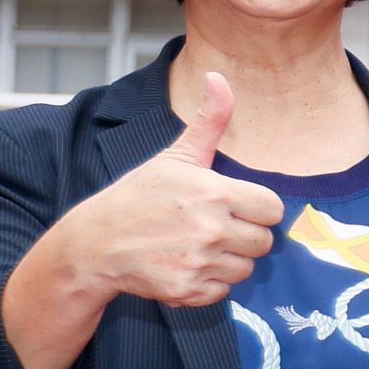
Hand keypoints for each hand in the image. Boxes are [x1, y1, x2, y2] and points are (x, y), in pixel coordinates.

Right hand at [56, 72, 280, 311]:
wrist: (95, 243)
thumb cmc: (138, 195)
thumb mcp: (175, 156)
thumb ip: (209, 120)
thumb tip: (218, 77)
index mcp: (214, 192)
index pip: (273, 209)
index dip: (256, 208)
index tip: (233, 205)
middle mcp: (211, 229)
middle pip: (263, 242)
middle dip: (243, 234)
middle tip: (211, 226)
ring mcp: (199, 262)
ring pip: (245, 268)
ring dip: (227, 260)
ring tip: (196, 245)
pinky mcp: (187, 291)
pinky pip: (223, 291)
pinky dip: (209, 283)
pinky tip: (186, 265)